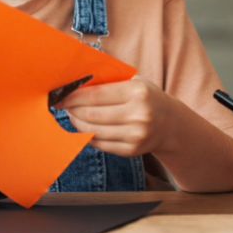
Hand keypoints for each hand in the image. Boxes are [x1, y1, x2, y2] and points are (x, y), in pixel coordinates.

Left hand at [59, 77, 175, 156]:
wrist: (170, 124)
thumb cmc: (147, 97)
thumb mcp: (135, 82)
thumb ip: (109, 81)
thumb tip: (76, 83)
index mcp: (137, 92)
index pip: (96, 95)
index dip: (74, 96)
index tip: (62, 95)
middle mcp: (138, 115)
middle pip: (91, 114)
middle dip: (73, 110)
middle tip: (65, 105)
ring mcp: (135, 135)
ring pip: (93, 131)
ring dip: (77, 123)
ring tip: (74, 115)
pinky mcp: (131, 151)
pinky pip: (100, 144)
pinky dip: (88, 136)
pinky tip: (85, 128)